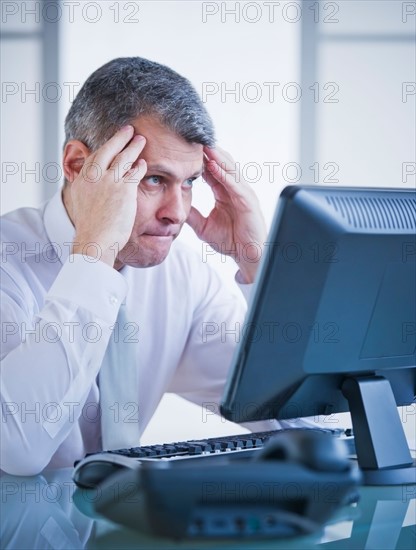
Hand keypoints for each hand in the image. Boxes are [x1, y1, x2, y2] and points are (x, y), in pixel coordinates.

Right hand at [69, 126, 146, 266]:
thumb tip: (89, 186)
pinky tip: (144, 163)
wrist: (94, 240)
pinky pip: (135, 171)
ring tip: (141, 139)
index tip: (112, 142)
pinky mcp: (124, 189)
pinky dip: (140, 166)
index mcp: (82, 180)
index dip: (105, 147)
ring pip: (124, 157)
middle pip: (108, 149)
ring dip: (133, 146)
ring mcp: (109, 181)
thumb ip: (86, 190)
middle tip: (128, 129)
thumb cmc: (90, 228)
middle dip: (119, 137)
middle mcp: (94, 176)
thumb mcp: (80, 204)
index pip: (94, 157)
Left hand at [187, 146, 266, 282]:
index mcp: (225, 192)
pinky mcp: (248, 202)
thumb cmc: (231, 242)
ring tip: (203, 145)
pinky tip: (213, 166)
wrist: (248, 256)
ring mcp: (243, 194)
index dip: (199, 159)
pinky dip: (224, 174)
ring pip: (229, 170)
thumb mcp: (203, 227)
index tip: (184, 148)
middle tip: (193, 137)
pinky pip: (234, 184)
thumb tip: (176, 208)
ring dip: (216, 157)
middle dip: (209, 152)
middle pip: (221, 164)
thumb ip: (192, 216)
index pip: (211, 171)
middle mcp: (235, 189)